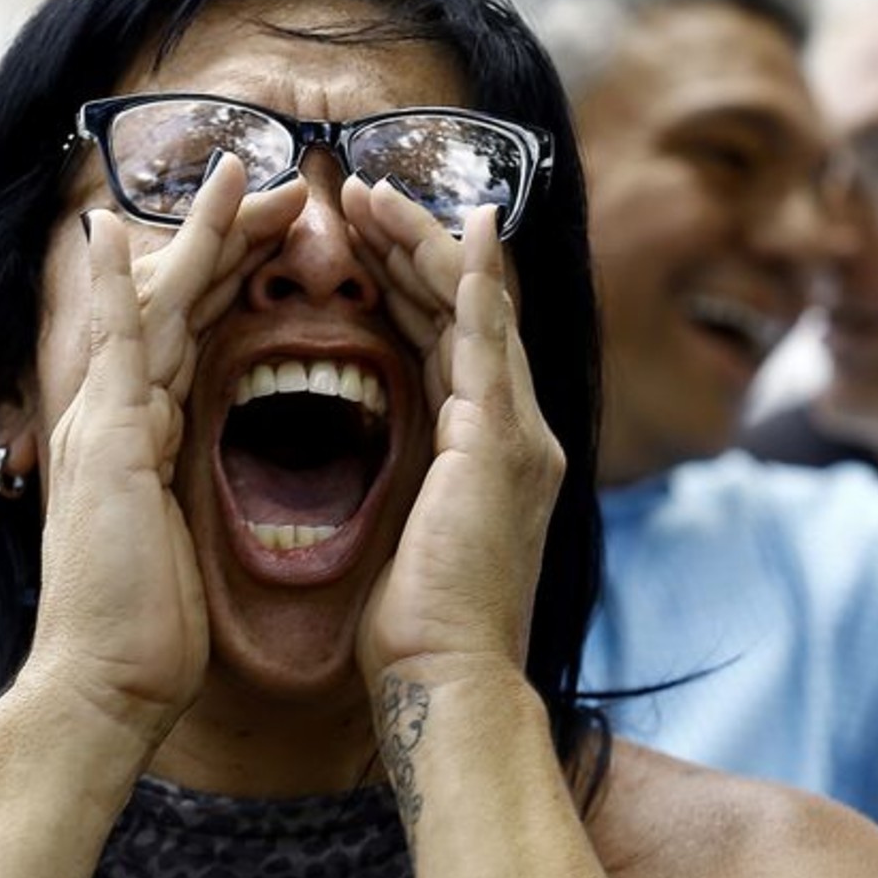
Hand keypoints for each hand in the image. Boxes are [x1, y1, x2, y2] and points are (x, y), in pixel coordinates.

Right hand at [30, 157, 304, 741]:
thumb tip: (182, 481)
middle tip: (277, 178)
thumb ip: (173, 494)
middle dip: (225, 236)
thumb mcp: (172, 543)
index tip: (274, 234)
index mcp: (140, 437)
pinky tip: (111, 230)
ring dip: (196, 235)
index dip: (229, 277)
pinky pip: (112, 346)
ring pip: (154, 303)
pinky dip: (109, 284)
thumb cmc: (145, 632)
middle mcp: (112, 417)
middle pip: (175, 301)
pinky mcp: (105, 442)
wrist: (104, 685)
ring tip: (240, 173)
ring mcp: (101, 423)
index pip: (190, 334)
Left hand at [343, 181, 564, 685]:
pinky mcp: (501, 444)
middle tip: (358, 193)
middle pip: (463, 309)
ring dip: (423, 245)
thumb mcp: (407, 538)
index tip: (360, 239)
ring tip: (370, 195)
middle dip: (411, 244)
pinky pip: (485, 341)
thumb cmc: (415, 632)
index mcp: (491, 452)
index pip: (447, 340)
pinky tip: (463, 229)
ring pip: (472, 309)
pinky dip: (474, 281)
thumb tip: (387, 469)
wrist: (446, 685)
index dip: (406, 282)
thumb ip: (411, 485)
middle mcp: (519, 432)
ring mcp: (518, 434)